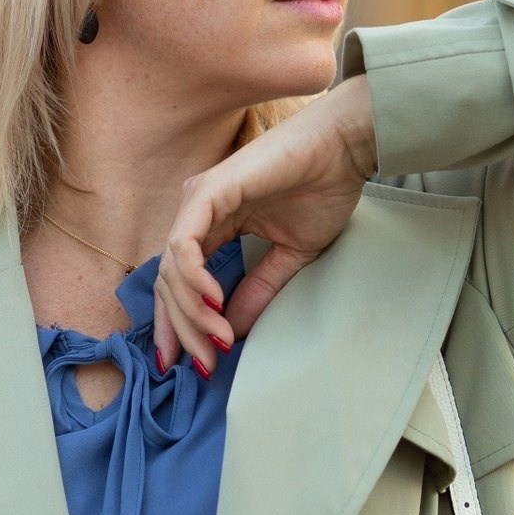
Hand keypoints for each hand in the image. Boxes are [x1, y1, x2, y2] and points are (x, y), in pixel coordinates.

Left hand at [153, 76, 376, 377]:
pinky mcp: (209, 191)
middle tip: (203, 365)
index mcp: (211, 225)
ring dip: (192, 312)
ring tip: (217, 341)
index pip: (179, 283)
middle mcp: (195, 212)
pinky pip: (185, 245)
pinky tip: (214, 303)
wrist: (345, 149)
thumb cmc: (323, 189)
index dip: (180, 326)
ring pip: (173, 269)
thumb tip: (231, 332)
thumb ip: (257, 290)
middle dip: (182, 330)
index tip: (194, 365)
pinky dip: (195, 278)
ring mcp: (198, 200)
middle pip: (168, 283)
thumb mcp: (288, 256)